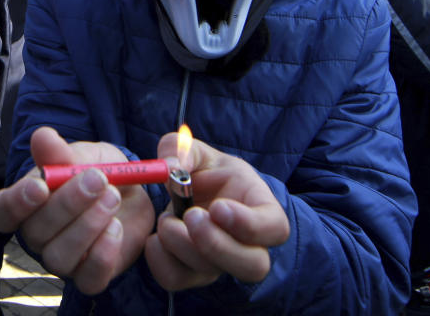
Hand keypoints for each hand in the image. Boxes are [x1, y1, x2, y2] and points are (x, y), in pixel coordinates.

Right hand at [0, 127, 153, 294]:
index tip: (41, 185)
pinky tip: (117, 228)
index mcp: (25, 203)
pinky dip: (103, 254)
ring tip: (112, 197)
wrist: (132, 193)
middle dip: (67, 204)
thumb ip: (60, 152)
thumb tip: (42, 136)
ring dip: (88, 226)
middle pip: (36, 232)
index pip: (3, 211)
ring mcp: (62, 259)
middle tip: (97, 178)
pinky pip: (88, 278)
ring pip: (59, 256)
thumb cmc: (96, 171)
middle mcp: (37, 235)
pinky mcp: (89, 276)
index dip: (16, 202)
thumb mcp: (81, 155)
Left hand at [144, 132, 288, 290]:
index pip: (274, 228)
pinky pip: (176, 279)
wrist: (186, 193)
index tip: (218, 206)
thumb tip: (172, 167)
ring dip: (183, 246)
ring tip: (167, 219)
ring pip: (212, 273)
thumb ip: (183, 150)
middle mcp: (246, 245)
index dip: (251, 224)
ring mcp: (219, 263)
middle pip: (252, 265)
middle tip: (192, 216)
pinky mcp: (190, 273)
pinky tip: (154, 237)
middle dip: (217, 244)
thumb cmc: (204, 171)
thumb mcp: (197, 151)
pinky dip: (159, 260)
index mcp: (260, 209)